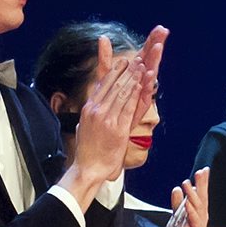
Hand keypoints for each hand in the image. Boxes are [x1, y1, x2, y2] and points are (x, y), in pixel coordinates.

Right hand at [68, 26, 170, 194]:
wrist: (88, 168)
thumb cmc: (87, 150)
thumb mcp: (83, 125)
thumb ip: (89, 113)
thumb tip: (92, 105)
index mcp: (89, 108)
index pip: (103, 84)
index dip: (114, 72)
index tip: (124, 62)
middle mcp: (96, 110)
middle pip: (113, 84)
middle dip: (126, 71)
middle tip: (137, 58)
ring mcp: (107, 118)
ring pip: (122, 92)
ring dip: (133, 78)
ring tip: (142, 66)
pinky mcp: (117, 129)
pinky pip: (128, 107)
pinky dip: (136, 93)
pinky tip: (142, 84)